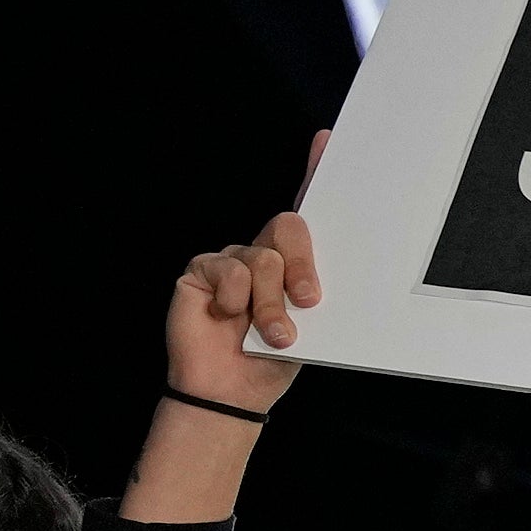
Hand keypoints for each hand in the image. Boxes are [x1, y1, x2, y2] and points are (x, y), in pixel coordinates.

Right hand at [166, 150, 326, 410]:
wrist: (232, 390)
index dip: (316, 172)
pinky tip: (229, 320)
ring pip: (264, 257)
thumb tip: (323, 278)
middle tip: (308, 303)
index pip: (307, 213)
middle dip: (303, 266)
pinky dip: (238, 300)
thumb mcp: (309, 324)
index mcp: (294, 263)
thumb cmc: (272, 359)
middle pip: (290, 226)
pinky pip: (230, 270)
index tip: (329, 140)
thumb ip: (312, 291)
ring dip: (272, 303)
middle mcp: (262, 253)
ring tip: (272, 334)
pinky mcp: (202, 270)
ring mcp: (230, 259)